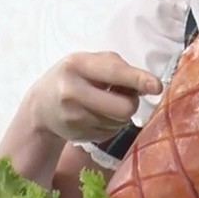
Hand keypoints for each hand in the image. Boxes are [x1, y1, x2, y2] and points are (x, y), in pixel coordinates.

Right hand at [26, 51, 162, 142]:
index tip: (157, 86)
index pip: (114, 73)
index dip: (138, 80)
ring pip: (120, 122)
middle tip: (125, 95)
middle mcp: (72, 92)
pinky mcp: (78, 136)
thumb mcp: (89, 61)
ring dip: (121, 113)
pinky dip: (111, 124)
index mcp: (77, 65)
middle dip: (132, 102)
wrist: (41, 106)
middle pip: (123, 107)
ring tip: (106, 103)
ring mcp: (74, 117)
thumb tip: (148, 85)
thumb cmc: (73, 76)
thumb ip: (117, 67)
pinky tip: (98, 115)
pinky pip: (112, 132)